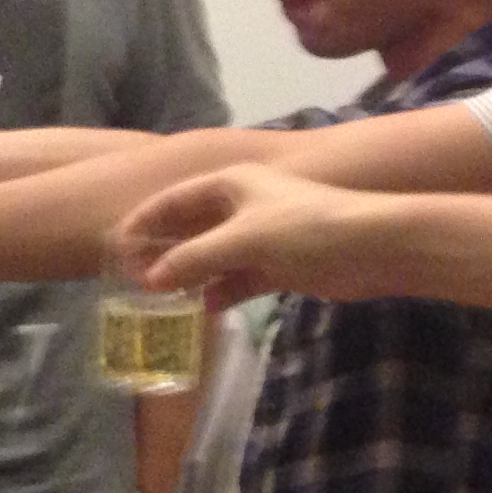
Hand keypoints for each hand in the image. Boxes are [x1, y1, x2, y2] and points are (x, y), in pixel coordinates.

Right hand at [129, 164, 389, 307]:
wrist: (375, 247)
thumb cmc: (307, 228)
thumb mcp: (242, 240)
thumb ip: (193, 259)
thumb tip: (148, 279)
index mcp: (231, 183)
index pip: (174, 199)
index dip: (144, 221)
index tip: (115, 246)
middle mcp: (243, 205)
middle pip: (192, 228)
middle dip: (164, 251)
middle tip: (132, 276)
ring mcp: (263, 236)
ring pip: (214, 256)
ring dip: (191, 275)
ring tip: (161, 299)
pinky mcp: (281, 264)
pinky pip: (239, 278)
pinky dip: (222, 291)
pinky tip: (204, 309)